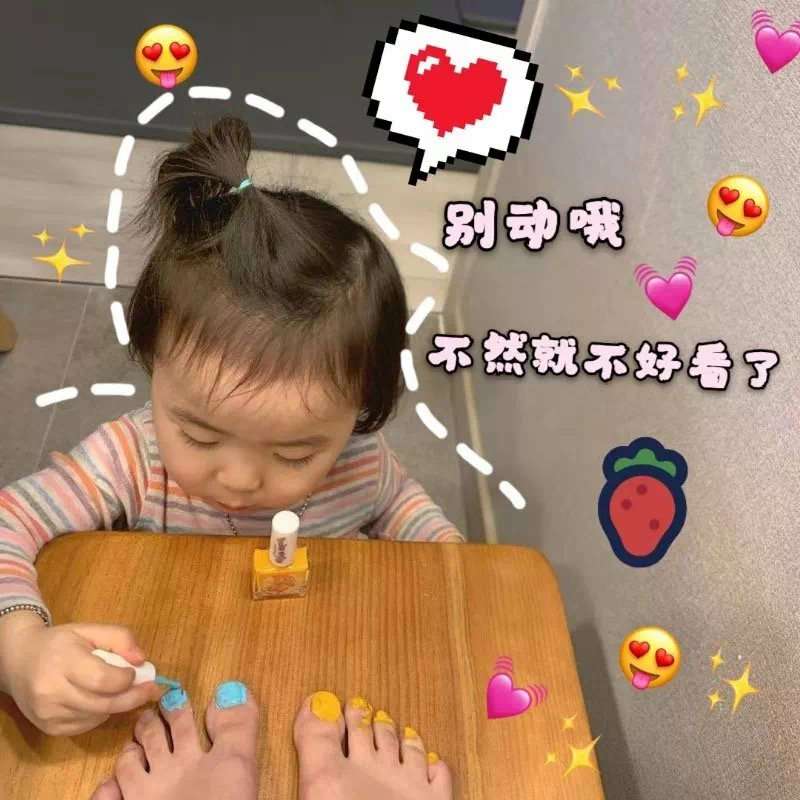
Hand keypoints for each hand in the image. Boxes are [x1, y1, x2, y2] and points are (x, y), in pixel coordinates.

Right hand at [0, 614, 163, 735]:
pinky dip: (100, 715)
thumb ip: (120, 638)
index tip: (137, 672)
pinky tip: (99, 700)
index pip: (103, 680)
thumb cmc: (60, 643)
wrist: (18, 661)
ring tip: (123, 691)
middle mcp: (52, 691)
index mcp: (63, 661)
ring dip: (117, 706)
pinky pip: (86, 726)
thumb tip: (142, 660)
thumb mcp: (90, 629)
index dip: (126, 679)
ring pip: (97, 717)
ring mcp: (48, 713)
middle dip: (133, 698)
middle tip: (151, 690)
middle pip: (103, 704)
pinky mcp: (48, 728)